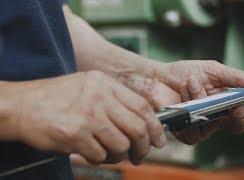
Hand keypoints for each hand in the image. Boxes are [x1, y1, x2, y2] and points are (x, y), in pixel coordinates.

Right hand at [9, 71, 164, 164]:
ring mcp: (88, 116)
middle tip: (141, 154)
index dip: (156, 127)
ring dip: (120, 155)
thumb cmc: (56, 98)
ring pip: (121, 145)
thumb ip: (114, 100)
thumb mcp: (88, 86)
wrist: (21, 105)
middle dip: (144, 147)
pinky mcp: (76, 135)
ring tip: (112, 154)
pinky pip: (101, 155)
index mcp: (105, 84)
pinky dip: (100, 158)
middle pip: (138, 128)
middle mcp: (99, 97)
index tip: (159, 139)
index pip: (142, 106)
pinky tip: (91, 152)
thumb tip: (141, 122)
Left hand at [120, 60, 243, 143]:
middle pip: (238, 124)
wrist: (157, 77)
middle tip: (237, 104)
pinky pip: (195, 131)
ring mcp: (202, 124)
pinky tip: (184, 94)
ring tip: (192, 82)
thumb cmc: (183, 72)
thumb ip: (236, 77)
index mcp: (227, 99)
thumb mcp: (213, 69)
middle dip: (240, 115)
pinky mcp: (186, 132)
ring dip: (204, 101)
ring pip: (215, 125)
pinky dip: (190, 109)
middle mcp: (217, 114)